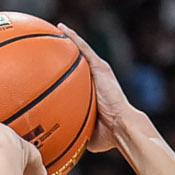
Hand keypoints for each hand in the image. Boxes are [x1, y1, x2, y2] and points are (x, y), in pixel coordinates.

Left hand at [56, 25, 134, 152]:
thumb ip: (75, 132)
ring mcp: (99, 72)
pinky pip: (83, 48)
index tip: (53, 66)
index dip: (68, 72)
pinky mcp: (101, 67)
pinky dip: (73, 38)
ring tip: (56, 29)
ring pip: (81, 50)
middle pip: (79, 61)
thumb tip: (60, 145)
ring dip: (69, 39)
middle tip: (51, 43)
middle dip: (67, 51)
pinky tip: (61, 28)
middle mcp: (97, 79)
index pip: (78, 79)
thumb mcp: (87, 134)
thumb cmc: (109, 135)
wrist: (123, 127)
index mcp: (93, 93)